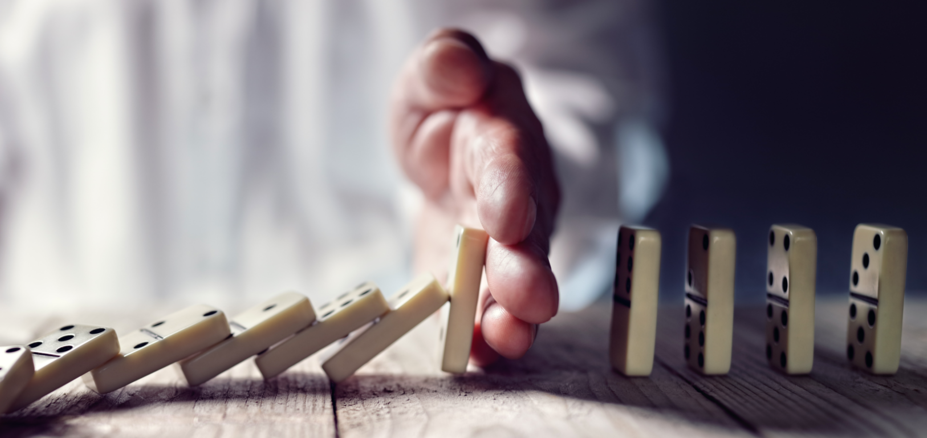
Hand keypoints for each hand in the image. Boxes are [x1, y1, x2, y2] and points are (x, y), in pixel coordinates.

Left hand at [390, 28, 561, 364]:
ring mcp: (500, 246)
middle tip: (530, 301)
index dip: (510, 190)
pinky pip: (480, 309)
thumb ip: (445, 63)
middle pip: (525, 236)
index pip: (509, 161)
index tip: (509, 219)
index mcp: (502, 137)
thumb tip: (459, 65)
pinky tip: (478, 358)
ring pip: (512, 282)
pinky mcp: (473, 278)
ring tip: (507, 342)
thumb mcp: (435, 72)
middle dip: (525, 269)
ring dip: (511, 314)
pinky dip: (480, 336)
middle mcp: (515, 198)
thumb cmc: (447, 104)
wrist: (449, 145)